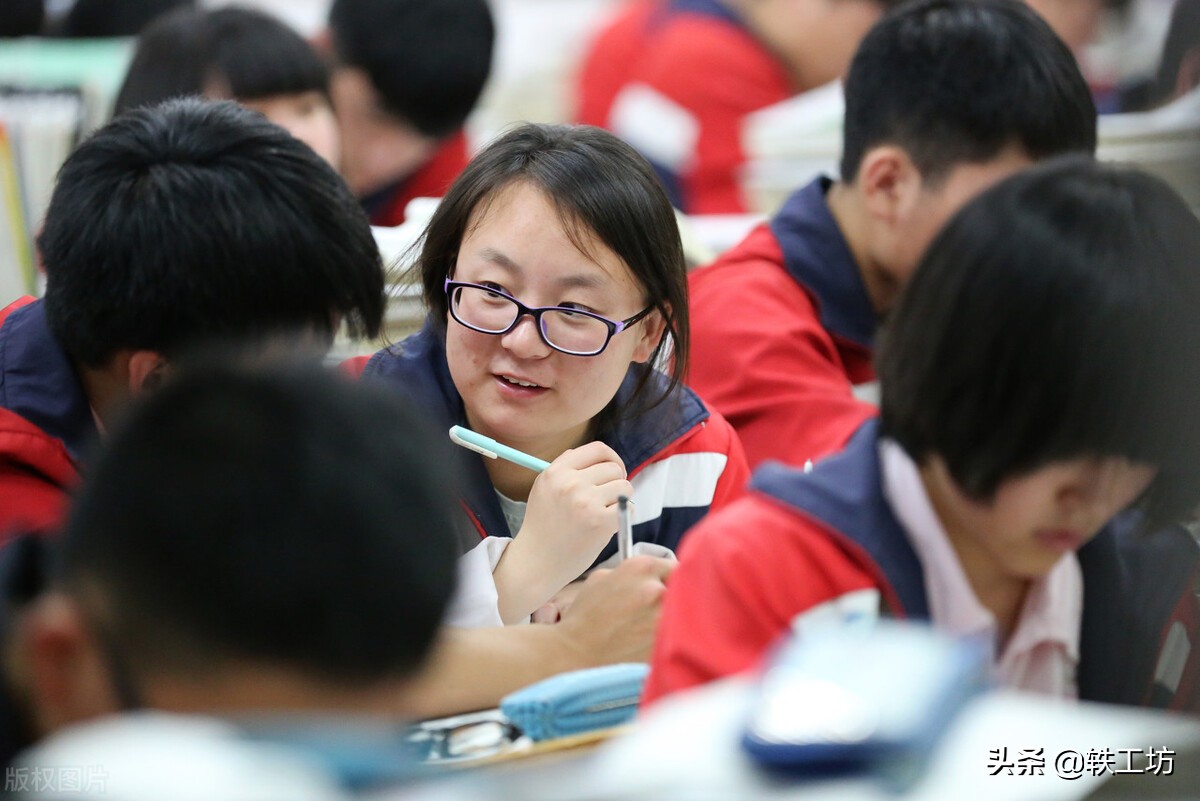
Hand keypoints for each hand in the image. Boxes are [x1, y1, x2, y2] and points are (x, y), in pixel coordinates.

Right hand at [494, 441, 631, 621]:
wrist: (537, 562)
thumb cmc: (543, 527)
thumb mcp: (544, 488)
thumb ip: (565, 467)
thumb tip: (594, 454)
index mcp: (556, 472)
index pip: (597, 449)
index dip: (611, 458)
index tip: (613, 471)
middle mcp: (571, 483)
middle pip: (614, 468)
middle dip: (616, 482)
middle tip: (607, 498)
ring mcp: (586, 502)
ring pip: (624, 486)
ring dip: (620, 499)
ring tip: (605, 512)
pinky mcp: (601, 522)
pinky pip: (627, 507)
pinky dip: (623, 515)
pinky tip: (608, 524)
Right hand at [557, 555, 676, 664]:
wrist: (575, 653)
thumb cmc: (585, 615)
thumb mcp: (601, 578)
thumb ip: (630, 573)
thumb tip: (650, 577)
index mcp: (642, 568)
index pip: (675, 566)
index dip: (672, 578)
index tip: (670, 586)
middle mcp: (657, 589)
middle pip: (684, 588)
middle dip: (676, 596)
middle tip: (661, 608)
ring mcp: (662, 618)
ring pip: (682, 614)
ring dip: (672, 618)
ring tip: (651, 627)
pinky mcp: (664, 644)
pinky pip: (675, 636)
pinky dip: (668, 639)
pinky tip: (647, 642)